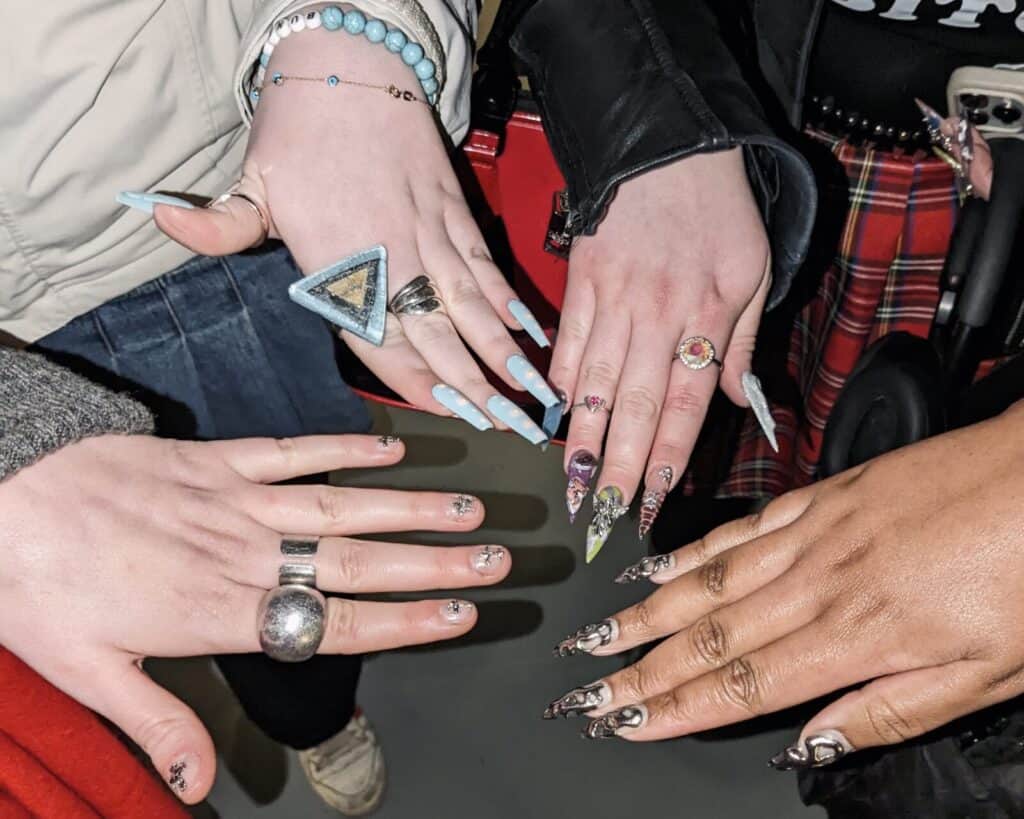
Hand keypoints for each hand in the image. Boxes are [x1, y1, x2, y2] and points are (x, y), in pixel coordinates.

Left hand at [0, 433, 508, 802]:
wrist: (5, 489)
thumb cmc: (40, 581)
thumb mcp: (86, 670)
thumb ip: (156, 721)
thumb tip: (197, 786)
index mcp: (221, 611)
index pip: (335, 621)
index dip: (406, 621)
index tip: (461, 615)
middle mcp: (245, 553)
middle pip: (358, 562)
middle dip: (435, 564)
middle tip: (496, 557)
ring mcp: (237, 500)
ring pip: (340, 506)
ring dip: (409, 507)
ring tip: (467, 507)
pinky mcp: (219, 459)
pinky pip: (292, 452)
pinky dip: (344, 449)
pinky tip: (389, 448)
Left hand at [149, 29, 552, 436]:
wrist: (352, 65)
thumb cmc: (299, 129)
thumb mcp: (251, 179)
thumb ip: (219, 222)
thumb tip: (162, 222)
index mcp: (343, 262)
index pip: (381, 338)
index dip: (418, 380)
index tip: (452, 413)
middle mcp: (393, 255)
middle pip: (439, 331)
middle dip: (477, 383)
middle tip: (507, 425)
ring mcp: (430, 234)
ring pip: (473, 304)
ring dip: (503, 352)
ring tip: (531, 392)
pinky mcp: (454, 212)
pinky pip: (487, 266)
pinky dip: (509, 301)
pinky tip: (529, 331)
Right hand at [545, 404, 1023, 767]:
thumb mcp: (984, 673)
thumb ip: (887, 711)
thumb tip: (808, 744)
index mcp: (856, 634)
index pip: (741, 683)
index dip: (674, 708)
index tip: (623, 722)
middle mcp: (816, 583)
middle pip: (707, 636)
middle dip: (639, 669)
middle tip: (584, 689)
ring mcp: (810, 533)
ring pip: (707, 583)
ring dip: (645, 615)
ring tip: (597, 637)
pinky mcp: (818, 497)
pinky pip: (736, 532)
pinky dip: (687, 554)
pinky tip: (653, 567)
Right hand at [555, 150, 770, 558]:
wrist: (665, 145)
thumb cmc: (716, 209)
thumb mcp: (753, 272)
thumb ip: (741, 342)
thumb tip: (736, 401)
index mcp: (704, 319)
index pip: (683, 407)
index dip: (665, 460)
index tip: (652, 503)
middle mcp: (655, 319)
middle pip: (632, 409)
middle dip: (618, 470)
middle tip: (602, 517)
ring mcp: (611, 304)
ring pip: (593, 387)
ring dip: (582, 442)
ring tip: (574, 485)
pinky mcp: (577, 287)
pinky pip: (565, 347)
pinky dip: (558, 387)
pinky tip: (555, 420)